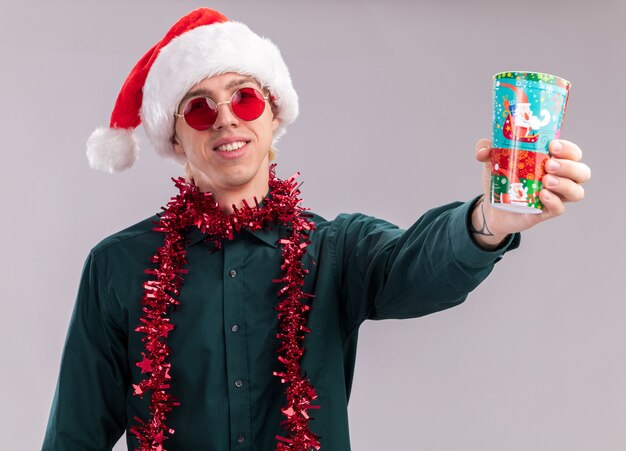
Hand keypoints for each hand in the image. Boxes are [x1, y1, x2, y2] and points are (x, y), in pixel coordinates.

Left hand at [471, 138, 590, 248]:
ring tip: (545, 181)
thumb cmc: (500, 179)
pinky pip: (559, 209)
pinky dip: (554, 201)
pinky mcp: (544, 213)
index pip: (573, 153)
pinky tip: (542, 195)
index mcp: (553, 162)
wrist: (491, 207)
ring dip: (565, 184)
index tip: (553, 145)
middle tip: (549, 164)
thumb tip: (483, 152)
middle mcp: (559, 179)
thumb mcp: (491, 160)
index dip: (569, 149)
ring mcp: (554, 197)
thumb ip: (486, 148)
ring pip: (576, 192)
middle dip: (570, 166)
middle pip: (582, 172)